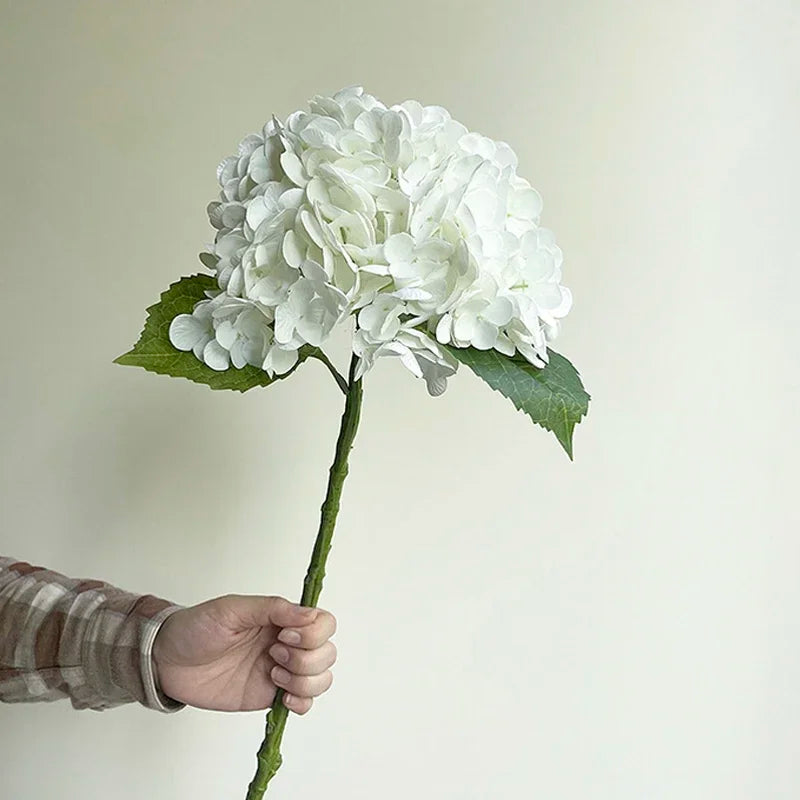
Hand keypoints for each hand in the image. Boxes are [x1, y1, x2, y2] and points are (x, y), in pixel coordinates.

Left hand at [152, 594, 336, 713]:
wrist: (167, 661)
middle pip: (327, 652)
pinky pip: (304, 703)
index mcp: (281, 618)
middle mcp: (287, 644)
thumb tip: (308, 613)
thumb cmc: (197, 628)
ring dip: (304, 680)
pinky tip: (280, 696)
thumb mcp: (232, 609)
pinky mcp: (269, 697)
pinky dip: (302, 702)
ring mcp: (281, 671)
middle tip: (273, 654)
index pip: (323, 623)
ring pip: (321, 679)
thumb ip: (272, 608)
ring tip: (272, 674)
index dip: (313, 632)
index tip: (284, 634)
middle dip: (306, 657)